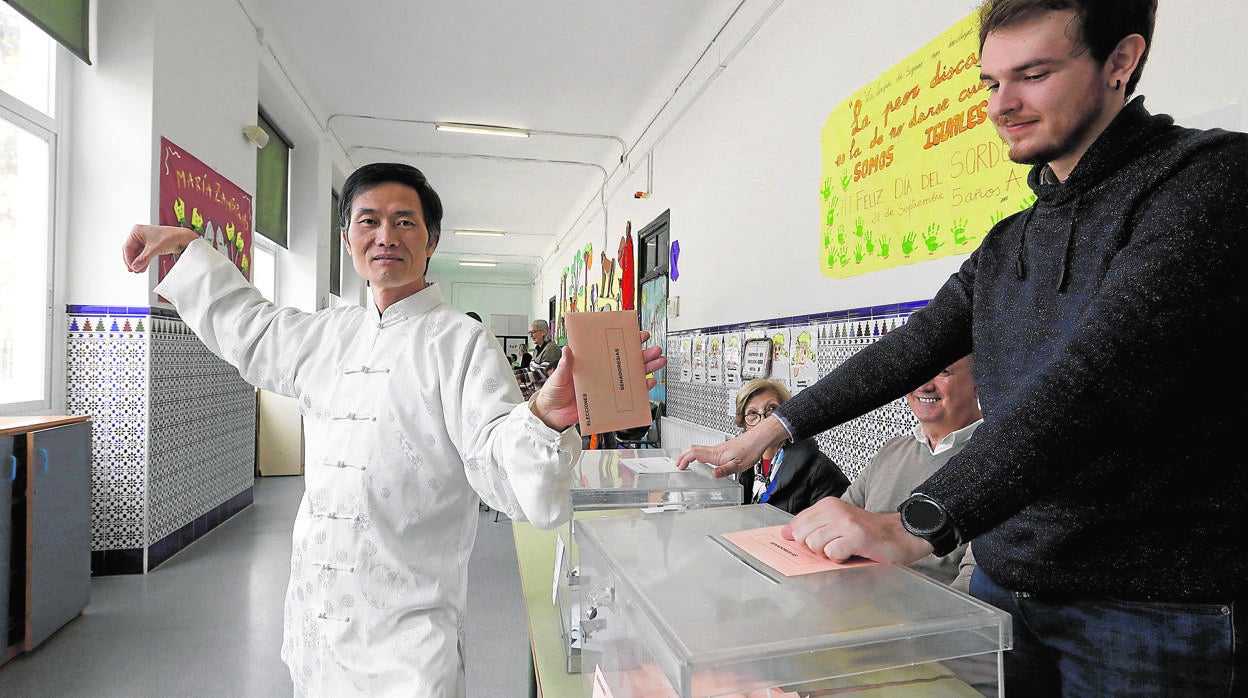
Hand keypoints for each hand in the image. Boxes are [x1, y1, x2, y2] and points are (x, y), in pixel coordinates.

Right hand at [122, 225, 200, 272]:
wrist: (183, 238)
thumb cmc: (170, 237)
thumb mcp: (154, 249)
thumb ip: (143, 259)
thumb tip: (135, 267)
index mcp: (137, 231)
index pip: (127, 247)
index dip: (128, 259)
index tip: (131, 267)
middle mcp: (139, 234)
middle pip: (131, 250)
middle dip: (133, 261)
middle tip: (134, 270)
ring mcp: (144, 240)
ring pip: (137, 253)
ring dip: (138, 262)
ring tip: (139, 270)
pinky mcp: (150, 245)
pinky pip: (143, 254)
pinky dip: (143, 261)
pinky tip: (143, 267)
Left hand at [530, 331, 666, 430]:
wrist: (551, 415)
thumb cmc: (553, 392)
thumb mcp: (558, 376)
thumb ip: (564, 365)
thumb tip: (567, 350)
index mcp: (591, 362)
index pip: (611, 348)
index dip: (626, 340)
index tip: (638, 334)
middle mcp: (602, 372)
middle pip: (627, 361)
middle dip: (643, 354)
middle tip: (655, 350)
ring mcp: (606, 386)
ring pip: (631, 376)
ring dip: (646, 369)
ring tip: (658, 362)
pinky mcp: (608, 401)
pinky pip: (628, 395)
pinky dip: (640, 389)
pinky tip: (648, 383)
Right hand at [675, 416, 787, 476]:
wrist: (758, 439)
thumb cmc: (750, 449)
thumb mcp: (739, 465)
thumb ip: (725, 470)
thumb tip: (713, 475)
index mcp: (716, 454)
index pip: (694, 453)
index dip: (684, 459)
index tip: (679, 466)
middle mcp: (716, 450)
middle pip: (693, 450)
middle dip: (683, 456)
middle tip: (678, 464)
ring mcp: (719, 448)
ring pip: (699, 449)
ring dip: (690, 455)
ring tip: (686, 462)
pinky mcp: (723, 448)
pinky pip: (706, 450)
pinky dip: (699, 455)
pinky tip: (703, 460)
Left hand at [781, 496, 931, 563]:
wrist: (900, 534)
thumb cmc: (868, 533)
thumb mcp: (836, 524)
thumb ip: (811, 527)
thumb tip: (785, 533)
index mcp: (827, 505)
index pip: (796, 525)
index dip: (802, 539)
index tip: (817, 543)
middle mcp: (835, 510)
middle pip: (802, 536)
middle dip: (814, 548)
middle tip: (834, 547)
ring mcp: (846, 523)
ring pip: (815, 544)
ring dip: (828, 553)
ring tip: (844, 549)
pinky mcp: (856, 537)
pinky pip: (832, 553)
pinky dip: (840, 558)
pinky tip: (851, 553)